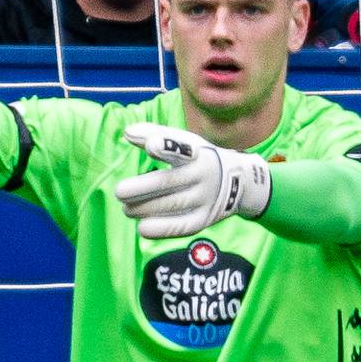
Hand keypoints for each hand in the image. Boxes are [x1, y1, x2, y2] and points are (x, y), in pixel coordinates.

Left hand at [113, 121, 273, 237]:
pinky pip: (181, 226)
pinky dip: (160, 228)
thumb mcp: (184, 142)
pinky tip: (143, 227)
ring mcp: (206, 198)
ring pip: (171, 205)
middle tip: (120, 191)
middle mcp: (204, 174)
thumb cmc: (198, 158)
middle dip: (140, 188)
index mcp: (198, 152)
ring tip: (126, 208)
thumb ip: (155, 135)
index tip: (151, 145)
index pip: (183, 148)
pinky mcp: (205, 218)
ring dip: (143, 208)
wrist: (240, 182)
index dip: (167, 147)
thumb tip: (128, 132)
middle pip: (168, 182)